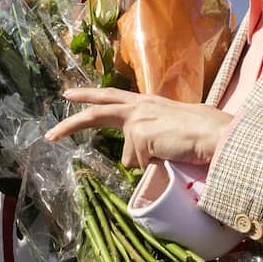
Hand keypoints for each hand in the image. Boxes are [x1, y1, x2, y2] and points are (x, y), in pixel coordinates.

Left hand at [44, 88, 232, 169]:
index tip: (69, 95)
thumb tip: (132, 160)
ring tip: (171, 153)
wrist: (213, 133)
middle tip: (49, 134)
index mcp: (146, 103)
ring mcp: (137, 120)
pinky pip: (140, 164)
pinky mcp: (139, 135)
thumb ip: (147, 138)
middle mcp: (138, 106)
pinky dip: (155, 166)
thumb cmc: (199, 133)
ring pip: (131, 157)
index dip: (89, 96)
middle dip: (72, 124)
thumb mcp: (168, 132)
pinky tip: (169, 155)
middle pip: (98, 113)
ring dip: (149, 162)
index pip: (111, 97)